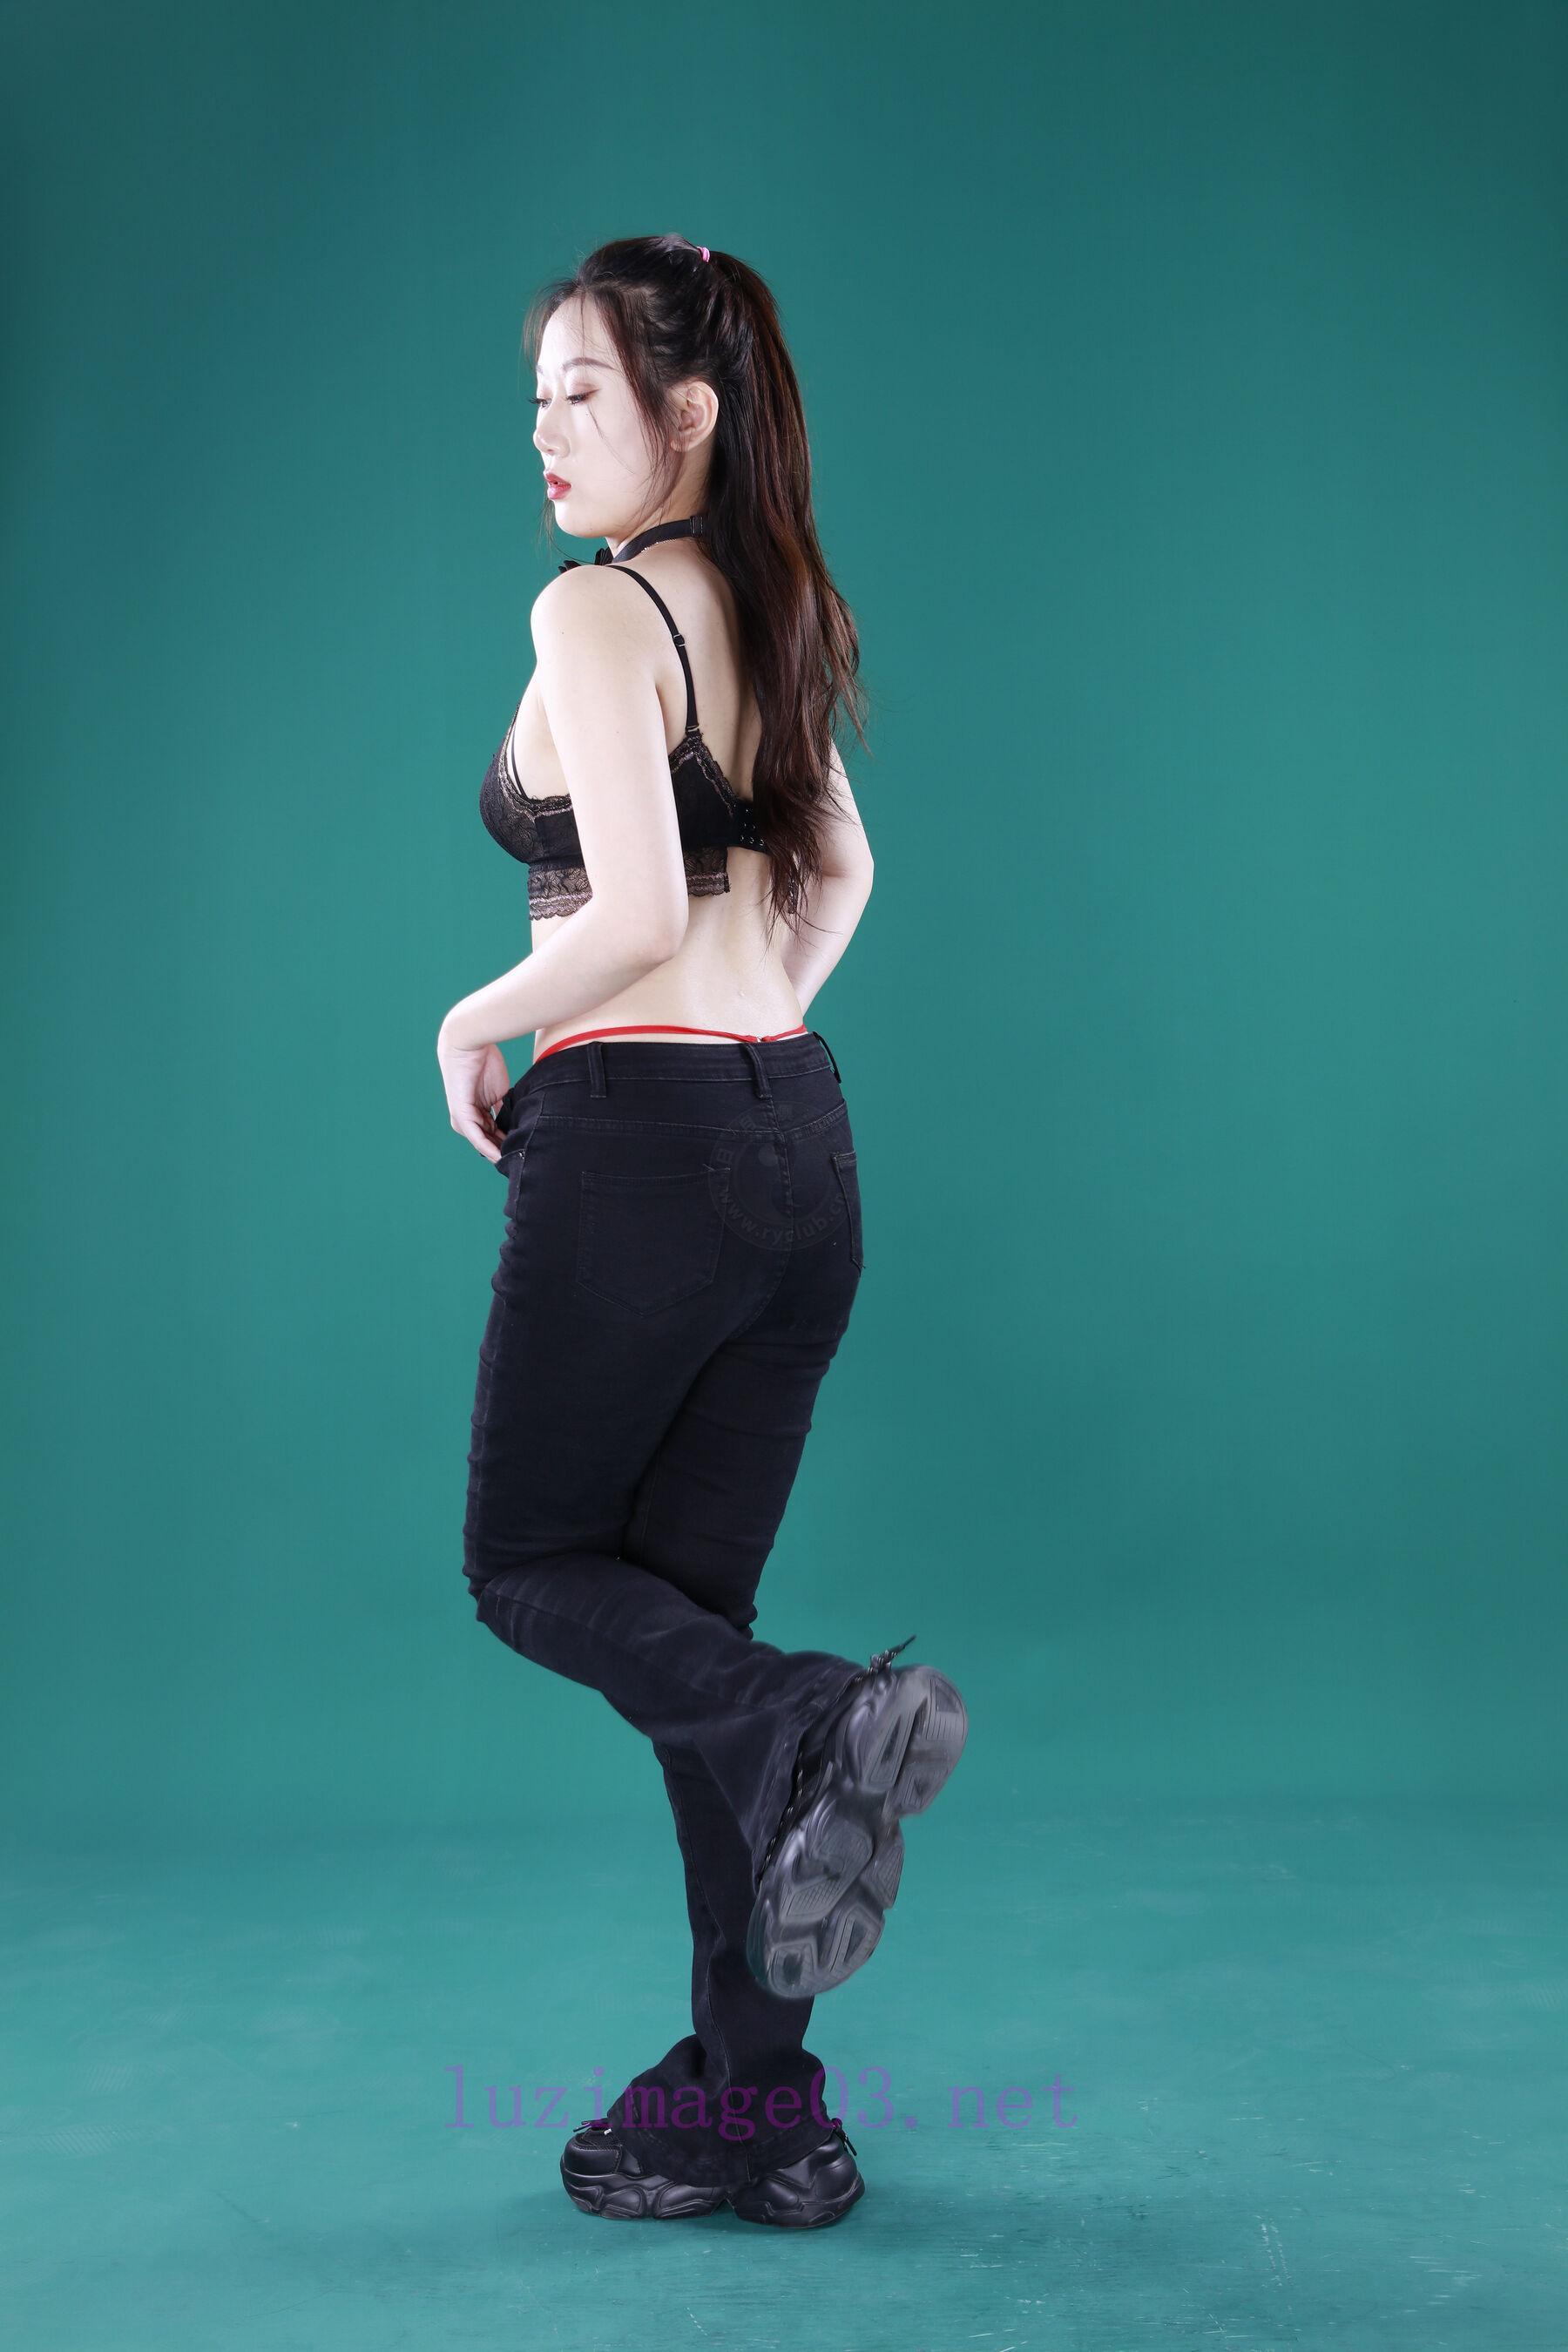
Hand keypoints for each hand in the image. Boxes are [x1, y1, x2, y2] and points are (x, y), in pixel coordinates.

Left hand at [437, 1025, 511, 1163]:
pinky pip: (475, 1135)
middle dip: (501, 1149)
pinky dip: (487, 1146)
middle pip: (486, 1138)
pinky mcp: (460, 1113)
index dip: (505, 1142)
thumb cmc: (485, 1060)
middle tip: (519, 1160)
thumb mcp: (499, 1089)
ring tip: (511, 1162)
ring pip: (480, 1140)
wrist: (469, 1044)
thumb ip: (502, 1107)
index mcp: (476, 1109)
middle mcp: (467, 1115)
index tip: (520, 1151)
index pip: (491, 1131)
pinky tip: (499, 1155)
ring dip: (495, 1152)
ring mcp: (462, 1115)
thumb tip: (515, 1122)